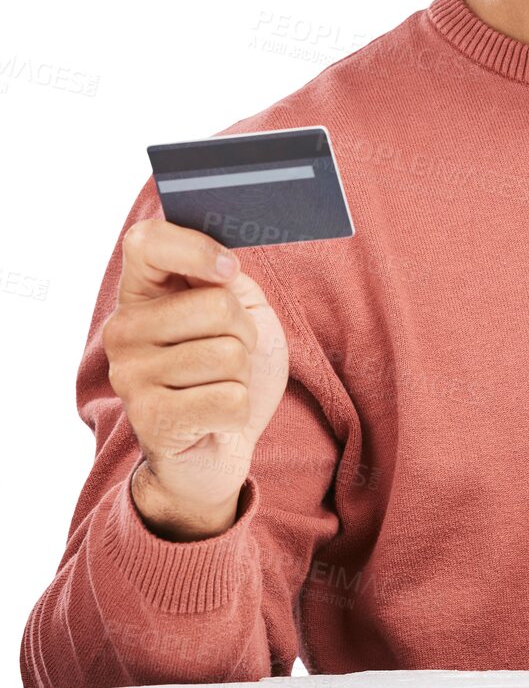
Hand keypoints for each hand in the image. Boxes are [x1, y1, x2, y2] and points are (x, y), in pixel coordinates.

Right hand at [102, 219, 288, 538]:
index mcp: (142, 295)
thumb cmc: (231, 370)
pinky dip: (240, 408)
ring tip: (219, 385)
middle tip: (230, 354)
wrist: (222, 446)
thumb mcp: (240, 310)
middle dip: (244, 332)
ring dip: (242, 374)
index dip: (196, 248)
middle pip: (217, 305)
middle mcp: (124, 332)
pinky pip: (229, 397)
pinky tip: (216, 417)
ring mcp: (131, 377)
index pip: (146, 241)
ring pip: (229, 354)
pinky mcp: (151, 421)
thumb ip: (226, 277)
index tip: (229, 269)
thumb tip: (222, 259)